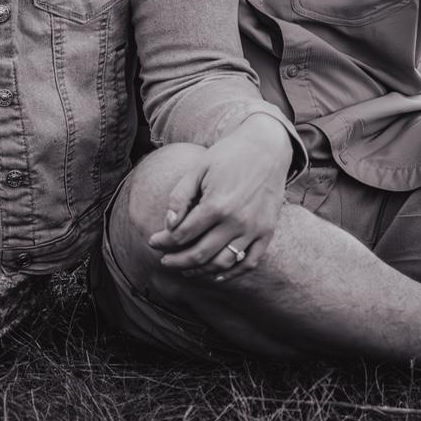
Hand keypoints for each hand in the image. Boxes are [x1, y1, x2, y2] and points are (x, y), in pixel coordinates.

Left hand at [147, 115, 291, 281]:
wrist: (267, 146)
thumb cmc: (228, 155)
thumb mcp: (198, 168)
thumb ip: (180, 197)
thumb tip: (169, 226)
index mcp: (216, 204)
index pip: (182, 234)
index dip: (164, 242)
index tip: (152, 242)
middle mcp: (236, 221)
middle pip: (200, 254)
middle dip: (177, 261)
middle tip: (164, 261)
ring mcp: (253, 229)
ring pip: (222, 264)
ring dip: (200, 271)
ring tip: (185, 269)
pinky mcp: (267, 232)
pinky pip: (249, 263)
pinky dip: (231, 274)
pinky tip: (215, 273)